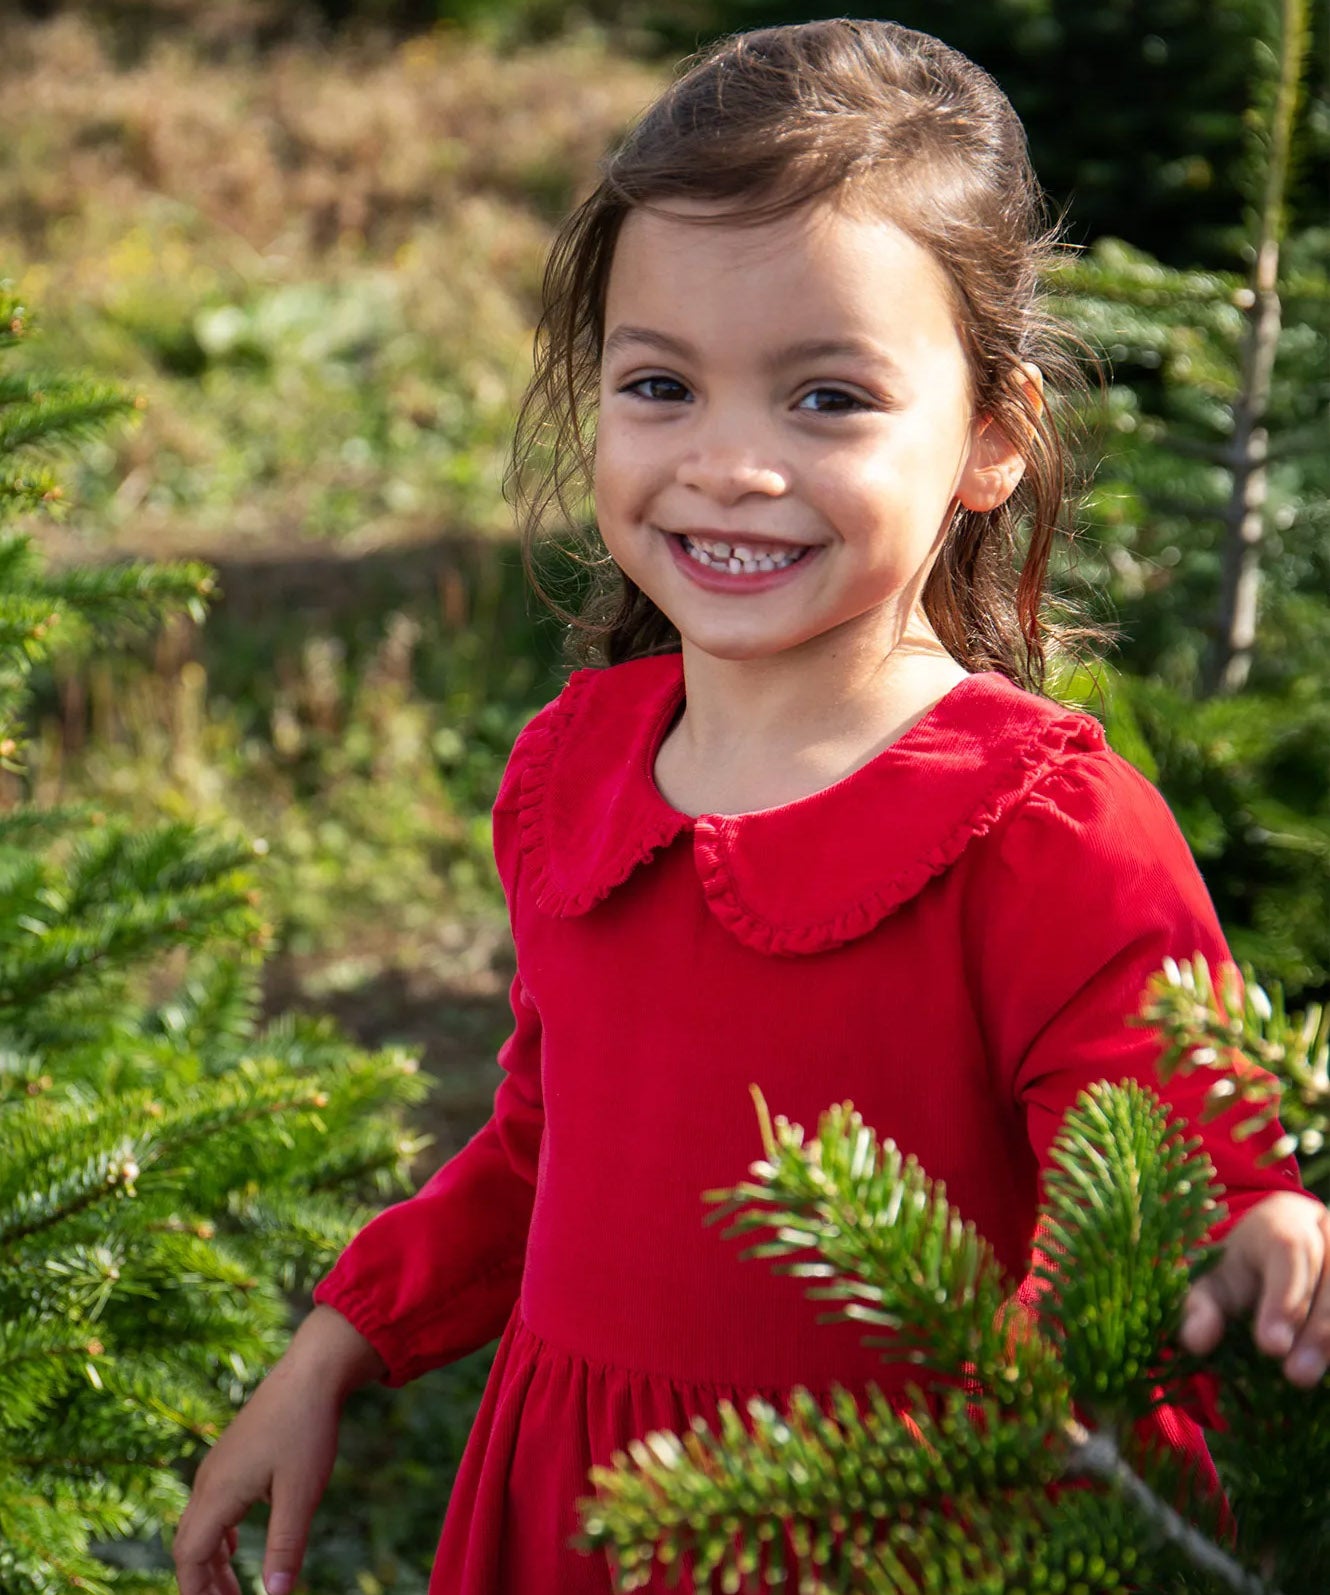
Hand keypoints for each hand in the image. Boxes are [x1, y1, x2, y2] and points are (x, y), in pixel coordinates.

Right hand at [172, 1306, 386, 1594]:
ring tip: (231, 1590)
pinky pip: (212, 1505)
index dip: (197, 1593)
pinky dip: (218, 1534)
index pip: (189, 1558)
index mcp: (218, 1492)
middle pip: (188, 1545)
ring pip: (200, 1525)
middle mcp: (209, 1479)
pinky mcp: (232, 1455)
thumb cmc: (306, 1428)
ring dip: (211, 1561)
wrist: (312, 1371)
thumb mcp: (301, 1494)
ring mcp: (218, 1464)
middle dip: (202, 1583)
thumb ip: (285, 1547)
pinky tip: (235, 1545)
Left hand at [1179, 1192, 1329, 1386]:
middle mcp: (1325, 1230)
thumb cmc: (1247, 1267)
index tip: (1271, 1346)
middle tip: (1295, 1374)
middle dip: (1315, 1330)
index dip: (1285, 1301)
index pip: (1290, 1250)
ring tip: (1307, 1377)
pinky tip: (1326, 1366)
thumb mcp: (1217, 1279)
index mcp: (1283, 1222)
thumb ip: (1202, 1305)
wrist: (1285, 1241)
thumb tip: (1194, 1341)